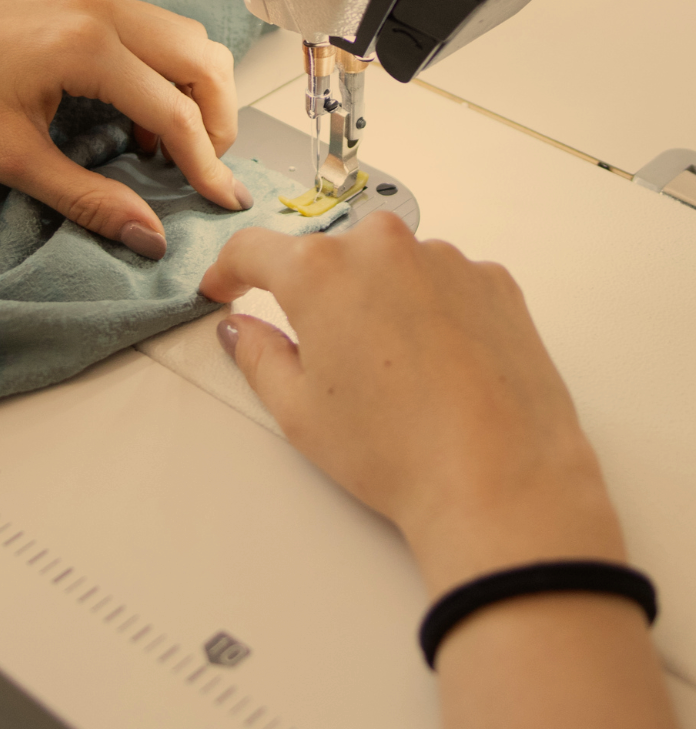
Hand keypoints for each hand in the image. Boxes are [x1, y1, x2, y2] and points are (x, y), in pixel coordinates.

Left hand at [0, 0, 250, 258]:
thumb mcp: (13, 160)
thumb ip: (90, 199)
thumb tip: (149, 237)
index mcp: (88, 47)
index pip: (176, 111)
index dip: (207, 164)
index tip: (223, 203)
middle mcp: (99, 9)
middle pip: (200, 59)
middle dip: (217, 118)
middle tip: (204, 171)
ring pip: (181, 36)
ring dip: (193, 89)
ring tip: (170, 148)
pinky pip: (149, 28)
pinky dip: (163, 70)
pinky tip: (134, 118)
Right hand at [200, 213, 623, 594]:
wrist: (501, 481)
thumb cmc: (398, 452)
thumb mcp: (300, 412)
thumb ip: (258, 355)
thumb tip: (241, 330)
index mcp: (321, 271)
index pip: (255, 250)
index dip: (231, 271)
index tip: (227, 287)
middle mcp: (382, 247)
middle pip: (330, 257)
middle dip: (320, 296)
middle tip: (328, 357)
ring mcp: (445, 258)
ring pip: (392, 268)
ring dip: (382, 302)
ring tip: (397, 375)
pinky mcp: (493, 280)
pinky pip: (445, 282)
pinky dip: (434, 312)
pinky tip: (440, 368)